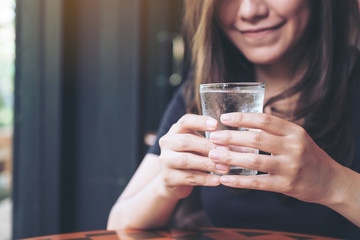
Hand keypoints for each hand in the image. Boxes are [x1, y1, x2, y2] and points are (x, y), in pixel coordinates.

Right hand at [158, 114, 227, 199]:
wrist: (174, 180)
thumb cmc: (192, 157)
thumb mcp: (198, 145)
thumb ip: (210, 141)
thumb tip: (234, 142)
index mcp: (176, 130)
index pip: (185, 121)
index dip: (200, 122)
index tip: (216, 125)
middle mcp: (167, 142)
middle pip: (185, 141)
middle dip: (207, 146)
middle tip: (226, 151)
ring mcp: (165, 160)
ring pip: (186, 160)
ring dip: (208, 164)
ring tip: (225, 168)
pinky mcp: (168, 177)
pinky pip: (188, 177)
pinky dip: (204, 179)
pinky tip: (217, 180)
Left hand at [208, 112, 342, 204]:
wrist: (328, 180)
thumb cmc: (306, 155)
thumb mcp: (296, 136)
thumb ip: (274, 130)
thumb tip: (243, 121)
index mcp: (294, 131)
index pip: (265, 120)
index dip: (243, 118)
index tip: (224, 118)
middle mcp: (293, 147)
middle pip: (257, 139)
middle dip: (232, 137)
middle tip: (214, 137)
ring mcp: (290, 167)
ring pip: (255, 161)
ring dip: (231, 157)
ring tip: (214, 155)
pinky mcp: (286, 185)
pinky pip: (258, 183)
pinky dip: (239, 181)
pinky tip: (225, 179)